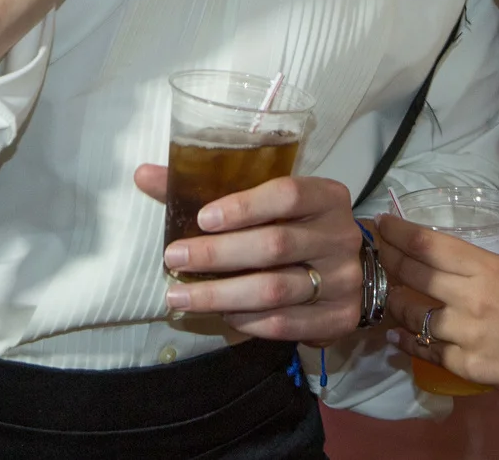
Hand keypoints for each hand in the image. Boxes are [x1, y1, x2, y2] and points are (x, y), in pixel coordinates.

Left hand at [140, 165, 362, 342]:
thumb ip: (212, 188)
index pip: (288, 195)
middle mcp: (340, 237)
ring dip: (220, 295)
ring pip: (275, 290)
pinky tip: (219, 314)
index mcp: (327, 197)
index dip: (243, 206)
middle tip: (174, 259)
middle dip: (218, 255)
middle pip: (275, 246)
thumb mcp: (270, 202)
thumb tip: (143, 174)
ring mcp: (343, 281)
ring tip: (178, 297)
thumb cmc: (298, 227)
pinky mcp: (338, 319)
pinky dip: (246, 321)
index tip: (202, 219)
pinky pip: (284, 324)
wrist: (354, 271)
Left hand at [374, 213, 498, 403]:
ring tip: (386, 298)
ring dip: (394, 305)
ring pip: (412, 316)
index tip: (382, 226)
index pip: (429, 245)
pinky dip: (408, 343)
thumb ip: (489, 270)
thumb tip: (461, 266)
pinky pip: (427, 352)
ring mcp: (466, 335)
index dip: (398, 233)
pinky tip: (398, 338)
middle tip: (373, 256)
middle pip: (412, 275)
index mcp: (489, 268)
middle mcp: (471, 298)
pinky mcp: (467, 367)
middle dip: (387, 262)